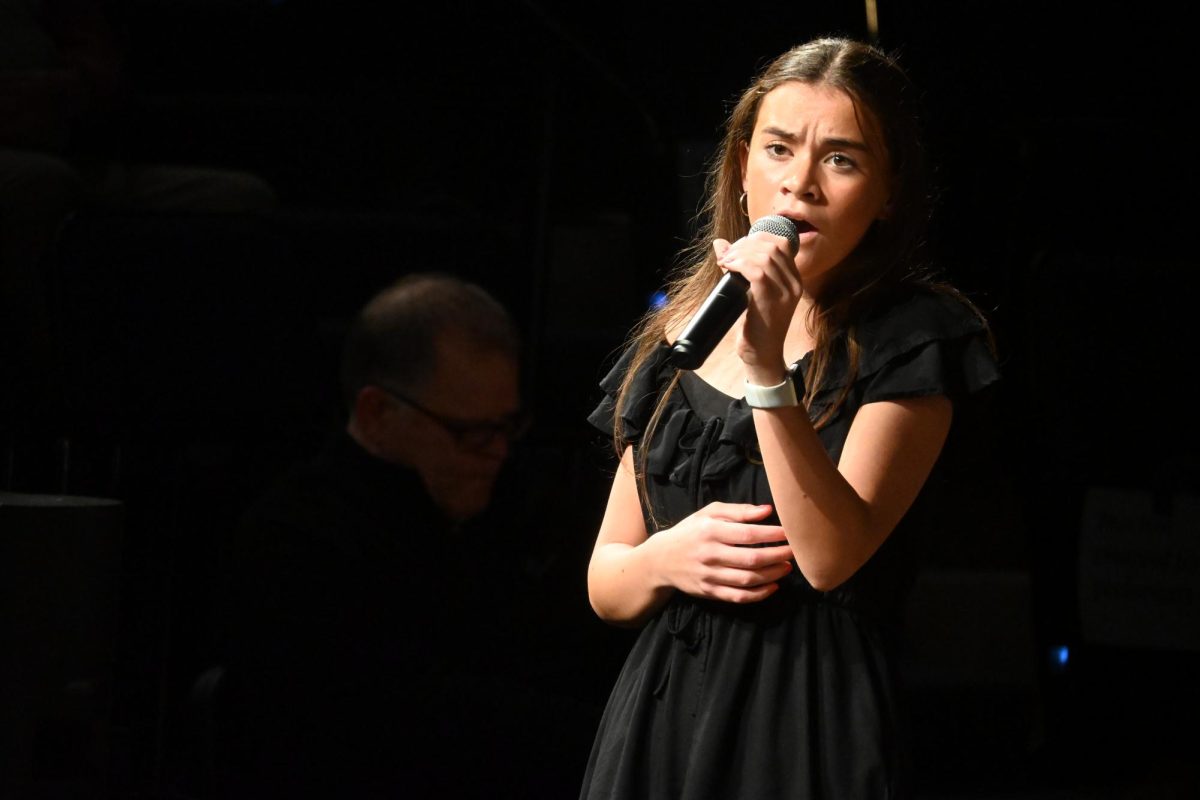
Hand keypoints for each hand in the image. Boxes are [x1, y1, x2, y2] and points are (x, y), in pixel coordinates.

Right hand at [655, 502, 793, 602]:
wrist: (660, 559)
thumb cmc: (690, 531)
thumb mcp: (709, 513)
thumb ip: (738, 511)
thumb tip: (767, 511)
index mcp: (710, 531)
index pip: (748, 534)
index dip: (773, 535)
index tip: (790, 533)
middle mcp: (709, 554)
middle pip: (752, 559)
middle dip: (778, 555)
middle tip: (795, 552)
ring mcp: (709, 576)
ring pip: (748, 580)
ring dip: (773, 574)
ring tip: (786, 567)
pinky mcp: (709, 592)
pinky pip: (738, 597)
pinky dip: (759, 594)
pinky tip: (773, 586)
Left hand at [712, 228, 801, 376]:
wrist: (762, 355)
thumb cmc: (755, 325)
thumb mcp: (748, 291)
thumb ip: (739, 266)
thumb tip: (720, 244)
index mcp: (793, 279)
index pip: (782, 243)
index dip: (757, 238)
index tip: (737, 247)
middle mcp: (794, 283)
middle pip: (772, 246)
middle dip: (745, 244)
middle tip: (727, 256)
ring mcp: (785, 292)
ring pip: (764, 256)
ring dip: (739, 254)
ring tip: (725, 263)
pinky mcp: (772, 301)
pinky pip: (757, 272)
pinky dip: (739, 265)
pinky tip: (728, 268)